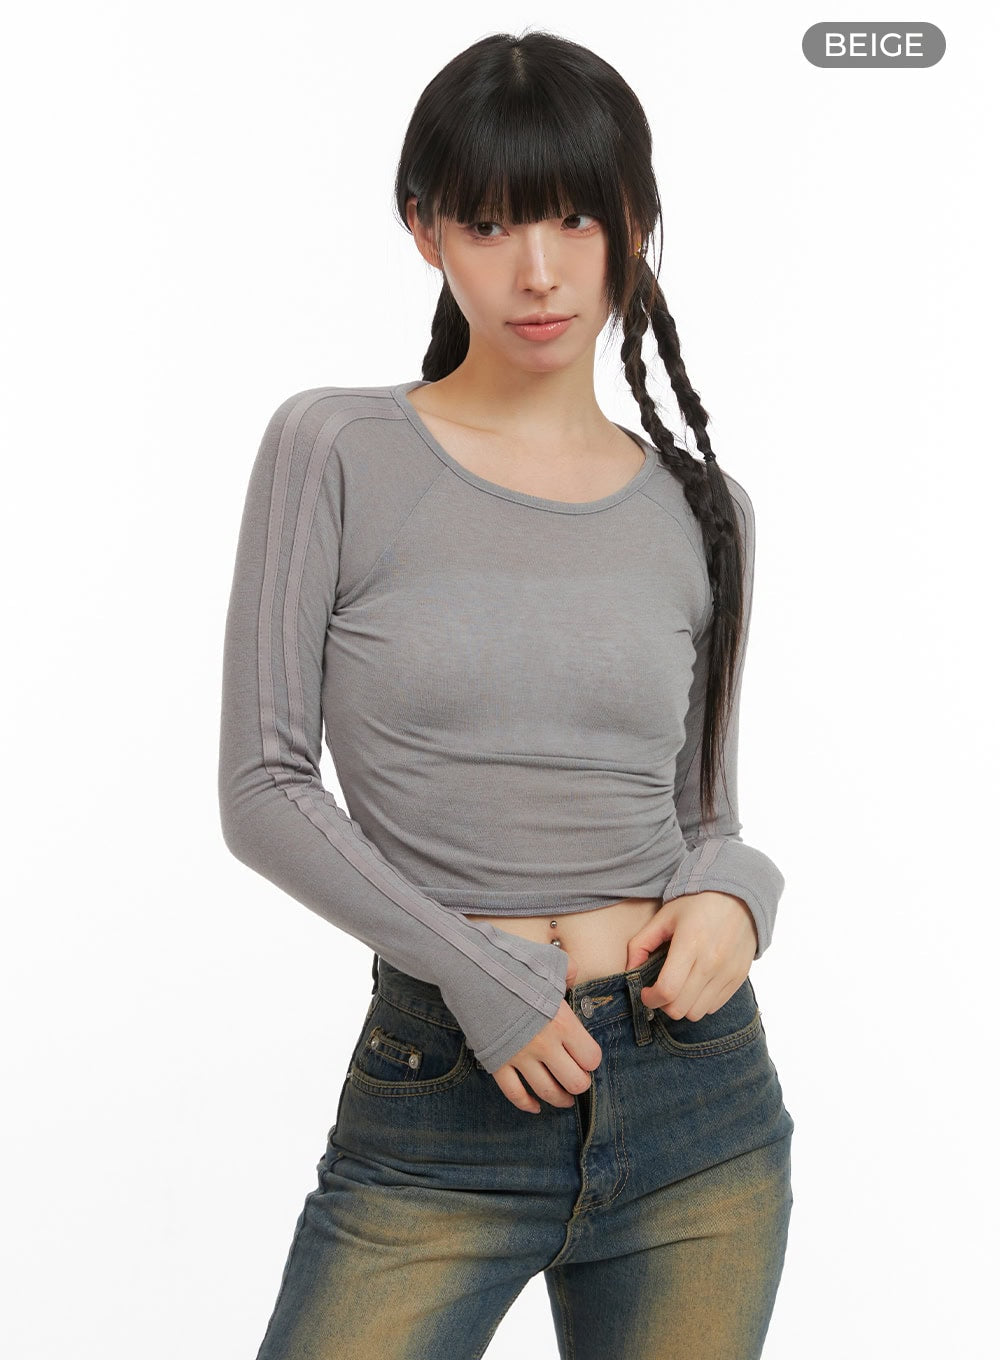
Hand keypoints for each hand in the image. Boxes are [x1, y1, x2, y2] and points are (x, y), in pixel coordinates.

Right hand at [490, 952, 602, 1114]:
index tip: (587, 1056)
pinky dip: (527, 1104)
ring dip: (560, 1099)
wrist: (472, 970)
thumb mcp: (549, 961)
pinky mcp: (497, 1062)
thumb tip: (573, 980)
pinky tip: (535, 1107)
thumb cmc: (512, 964)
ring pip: (548, 1092)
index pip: (591, 1058)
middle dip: (580, 1083)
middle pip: (575, 1082)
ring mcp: (520, 1056)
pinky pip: (514, 1094)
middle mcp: (544, 1045)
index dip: (591, 1059)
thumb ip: (569, 972)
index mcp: (562, 1022)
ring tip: (564, 1099)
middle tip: (578, 1078)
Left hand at [625, 891, 756, 1021]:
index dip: (650, 998)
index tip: (646, 992)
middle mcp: (712, 962)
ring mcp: (728, 972)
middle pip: (680, 1008)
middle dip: (663, 1004)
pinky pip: (714, 1007)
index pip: (668, 990)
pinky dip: (700, 1002)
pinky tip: (695, 984)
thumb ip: (641, 944)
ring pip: (697, 1013)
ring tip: (679, 988)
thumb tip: (629, 970)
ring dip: (682, 1006)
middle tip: (660, 990)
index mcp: (690, 943)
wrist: (738, 895)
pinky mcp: (738, 978)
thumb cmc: (696, 903)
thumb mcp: (664, 917)